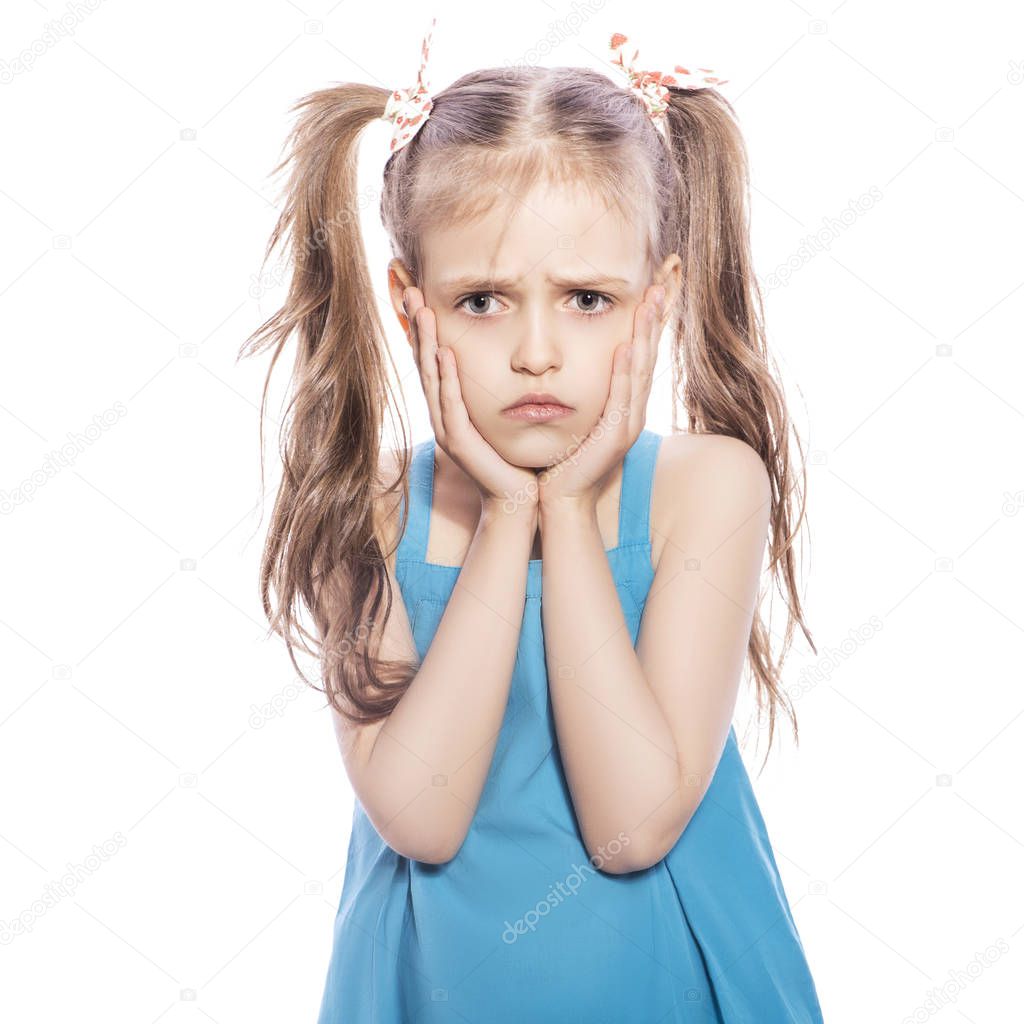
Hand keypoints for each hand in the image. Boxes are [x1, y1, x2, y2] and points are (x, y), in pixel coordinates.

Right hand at [403, 286, 539, 514]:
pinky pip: (451, 405)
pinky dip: (447, 379)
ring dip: (426, 343)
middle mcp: (442, 415)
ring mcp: (447, 429)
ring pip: (432, 379)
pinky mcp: (458, 444)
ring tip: (423, 311)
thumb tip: (510, 352)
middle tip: (411, 290)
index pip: (432, 359)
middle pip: (424, 362)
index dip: (423, 327)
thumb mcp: (504, 412)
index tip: (418, 293)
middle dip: (417, 326)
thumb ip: (499, 385)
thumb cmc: (516, 455)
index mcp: (450, 406)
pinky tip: (445, 354)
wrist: (519, 498)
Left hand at [537, 283, 664, 509]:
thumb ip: (582, 391)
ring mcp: (627, 424)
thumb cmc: (562, 457)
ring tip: (649, 304)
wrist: (559, 498)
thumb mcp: (576, 416)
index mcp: (624, 404)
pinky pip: (621, 397)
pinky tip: (625, 347)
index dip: (649, 322)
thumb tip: (572, 362)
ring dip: (645, 336)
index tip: (652, 289)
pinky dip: (624, 371)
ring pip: (640, 371)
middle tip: (660, 283)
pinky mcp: (615, 437)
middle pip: (648, 355)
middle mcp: (632, 411)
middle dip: (654, 319)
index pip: (640, 354)